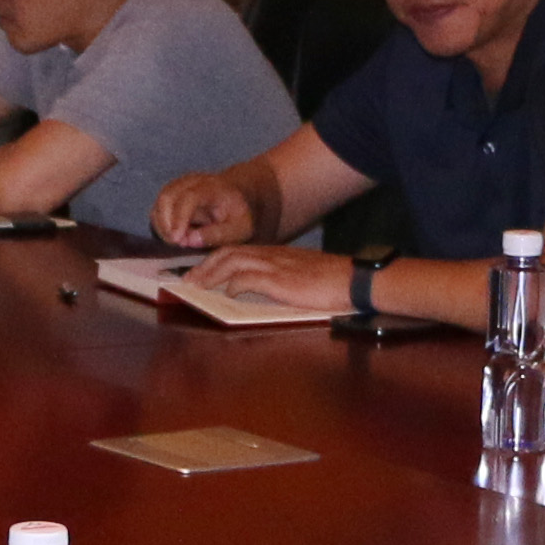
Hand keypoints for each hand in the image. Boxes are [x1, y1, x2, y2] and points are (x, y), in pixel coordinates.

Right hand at [149, 168, 261, 248]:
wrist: (240, 196)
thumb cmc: (240, 214)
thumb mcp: (239, 229)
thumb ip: (217, 235)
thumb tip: (189, 240)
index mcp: (211, 187)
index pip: (189, 197)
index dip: (179, 218)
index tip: (177, 240)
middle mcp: (192, 181)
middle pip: (167, 196)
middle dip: (166, 223)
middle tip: (176, 244)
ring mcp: (180, 184)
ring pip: (159, 202)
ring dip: (162, 225)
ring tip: (177, 241)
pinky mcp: (172, 193)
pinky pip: (158, 207)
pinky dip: (161, 223)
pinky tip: (175, 235)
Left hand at [193, 243, 333, 308]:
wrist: (356, 280)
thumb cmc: (334, 282)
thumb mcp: (303, 274)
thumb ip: (282, 277)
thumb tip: (262, 288)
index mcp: (276, 254)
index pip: (237, 251)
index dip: (215, 261)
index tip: (200, 272)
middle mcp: (272, 255)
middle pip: (228, 253)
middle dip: (205, 266)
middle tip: (188, 280)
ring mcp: (276, 266)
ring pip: (232, 262)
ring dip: (211, 274)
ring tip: (197, 287)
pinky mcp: (281, 280)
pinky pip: (249, 278)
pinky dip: (234, 284)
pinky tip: (227, 293)